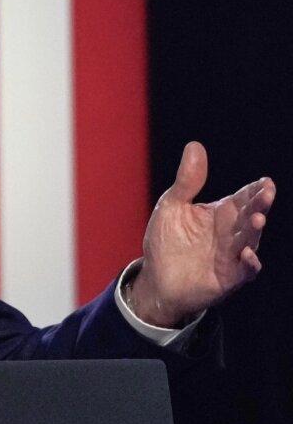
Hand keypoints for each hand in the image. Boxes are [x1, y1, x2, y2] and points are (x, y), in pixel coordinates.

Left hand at [130, 142, 274, 327]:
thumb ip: (187, 181)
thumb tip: (196, 145)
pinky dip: (249, 262)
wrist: (157, 278)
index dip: (255, 190)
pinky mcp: (229, 277)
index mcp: (221, 213)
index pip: (243, 198)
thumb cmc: (167, 240)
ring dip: (254, 230)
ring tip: (256, 219)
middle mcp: (231, 233)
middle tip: (266, 193)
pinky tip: (247, 253)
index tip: (266, 182)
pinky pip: (245, 270)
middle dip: (259, 205)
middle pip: (250, 216)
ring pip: (249, 240)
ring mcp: (232, 255)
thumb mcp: (173, 206)